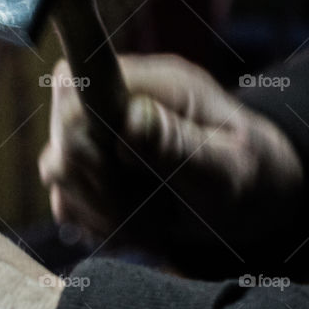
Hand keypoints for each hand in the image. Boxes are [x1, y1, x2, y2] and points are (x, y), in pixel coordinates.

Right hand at [39, 55, 303, 255]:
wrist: (252, 201)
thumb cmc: (251, 177)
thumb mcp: (227, 167)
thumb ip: (177, 143)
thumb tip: (127, 120)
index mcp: (151, 83)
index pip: (73, 82)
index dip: (77, 129)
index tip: (118, 168)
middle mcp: (114, 102)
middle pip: (61, 136)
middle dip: (99, 186)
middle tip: (147, 211)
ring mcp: (96, 137)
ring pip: (56, 173)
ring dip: (100, 211)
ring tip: (149, 223)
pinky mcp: (88, 170)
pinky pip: (64, 200)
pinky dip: (97, 224)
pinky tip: (135, 226)